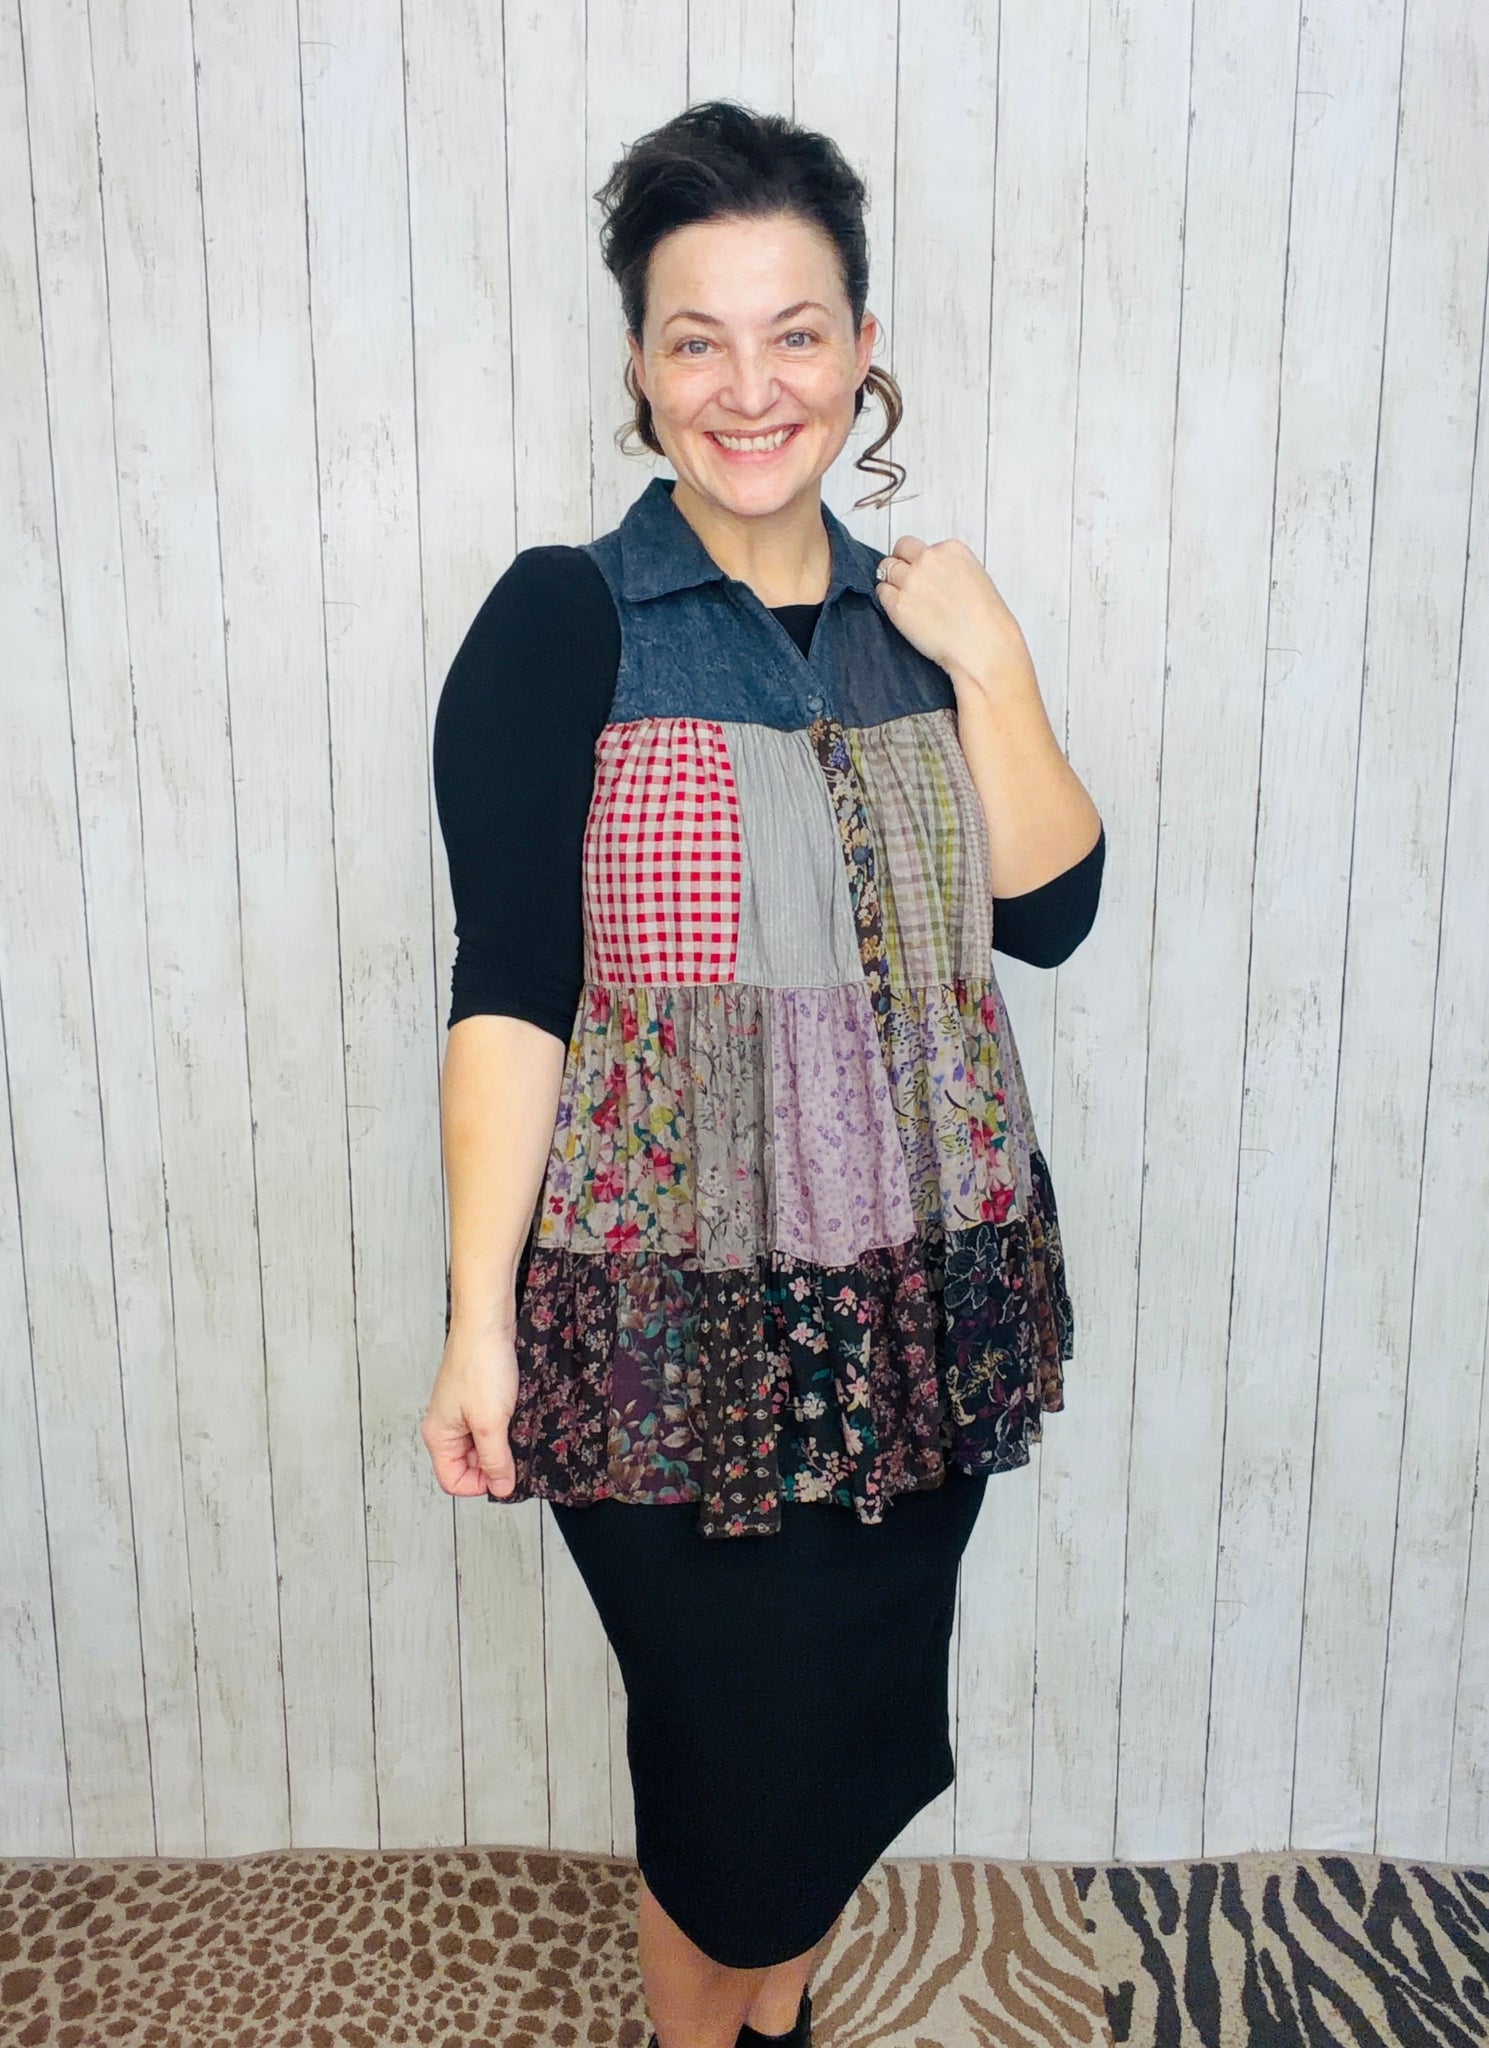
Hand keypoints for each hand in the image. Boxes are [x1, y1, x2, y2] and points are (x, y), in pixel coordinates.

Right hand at [421, 1322, 520, 1498]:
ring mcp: (461, 1412)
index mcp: (439, 1437)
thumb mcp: (491, 1422)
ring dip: (502, 1444)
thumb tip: (501, 1489)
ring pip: (482, 1446)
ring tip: (516, 1428)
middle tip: (516, 1448)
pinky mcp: (477, 1398)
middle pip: (468, 1466)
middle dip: (494, 1463)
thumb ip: (495, 1459)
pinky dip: (505, 1426)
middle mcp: (446, 1427)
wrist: (488, 1323)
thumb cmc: (481, 1365)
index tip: (505, 1473)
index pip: (453, 1482)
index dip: (480, 1484)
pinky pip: (490, 1426)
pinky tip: (517, 1415)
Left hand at [873, 534, 1027, 685]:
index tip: (923, 574)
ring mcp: (911, 581)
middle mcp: (929, 560)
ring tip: (905, 598)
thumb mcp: (975, 578)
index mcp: (951, 549)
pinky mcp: (898, 604)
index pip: (922, 546)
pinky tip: (901, 611)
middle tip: (906, 580)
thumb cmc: (985, 621)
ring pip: (886, 569)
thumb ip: (950, 569)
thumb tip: (933, 574)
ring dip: (892, 581)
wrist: (982, 646)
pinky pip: (881, 593)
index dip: (920, 561)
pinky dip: (887, 600)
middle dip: (902, 563)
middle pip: (900, 550)